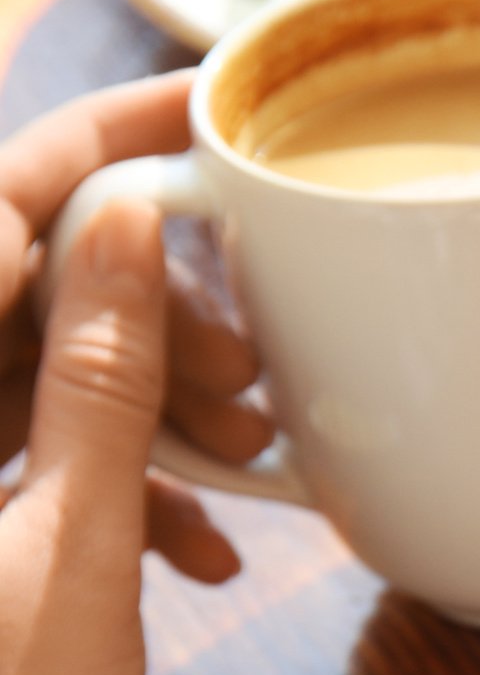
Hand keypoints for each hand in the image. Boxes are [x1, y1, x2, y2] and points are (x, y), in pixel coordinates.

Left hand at [0, 74, 268, 674]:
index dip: (108, 144)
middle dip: (154, 303)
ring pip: (32, 366)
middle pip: (20, 281)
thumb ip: (100, 382)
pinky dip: (116, 476)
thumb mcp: (71, 555)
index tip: (219, 119)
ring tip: (249, 457)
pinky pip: (25, 452)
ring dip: (151, 398)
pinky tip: (198, 540)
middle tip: (261, 359)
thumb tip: (129, 225)